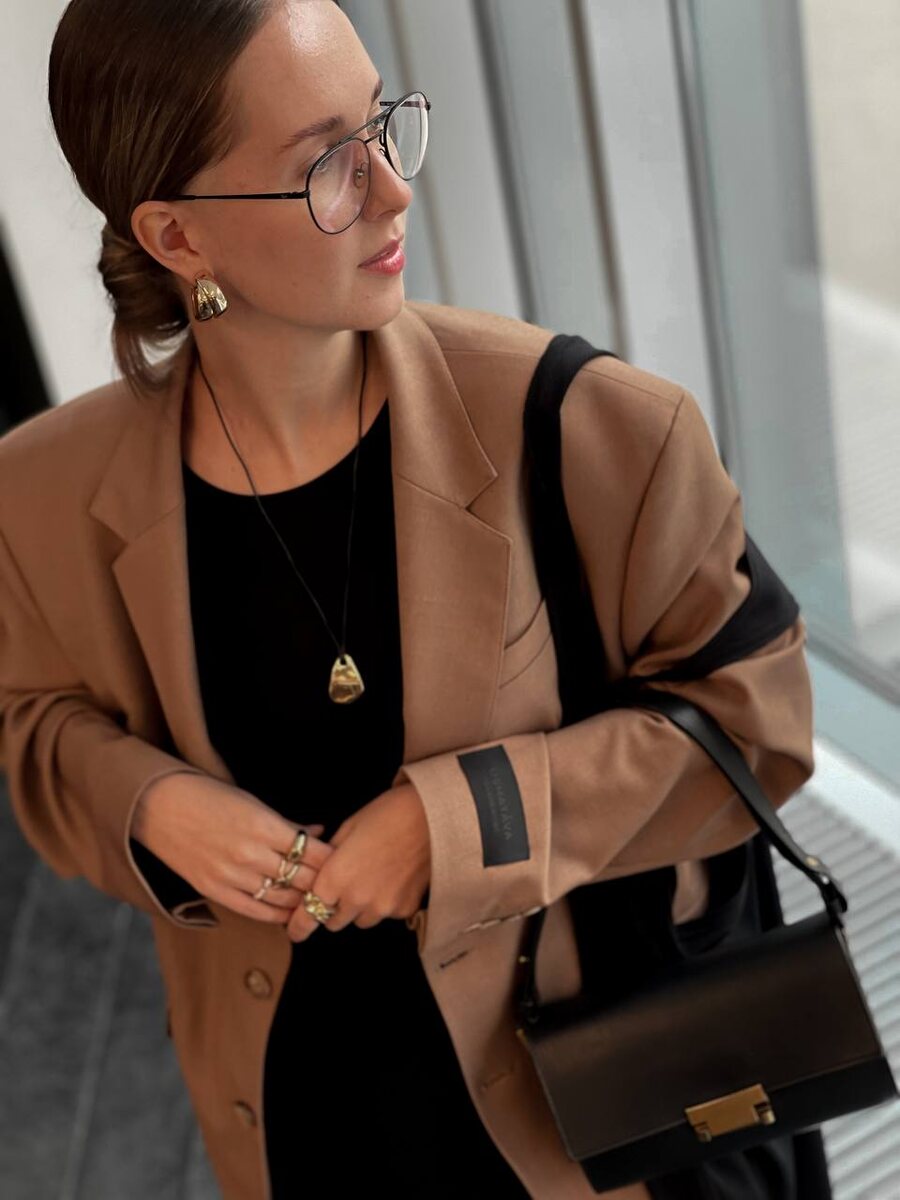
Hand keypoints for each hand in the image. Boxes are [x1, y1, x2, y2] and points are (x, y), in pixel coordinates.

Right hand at [132, 772, 334, 924]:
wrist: (159, 807)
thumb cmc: (209, 797)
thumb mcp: (252, 802)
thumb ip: (286, 823)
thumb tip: (318, 833)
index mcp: (264, 825)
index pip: (312, 852)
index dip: (332, 860)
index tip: (345, 863)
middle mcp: (250, 853)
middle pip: (302, 878)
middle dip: (323, 884)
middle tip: (338, 888)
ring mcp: (231, 875)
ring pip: (282, 898)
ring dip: (303, 901)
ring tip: (318, 902)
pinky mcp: (214, 890)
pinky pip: (255, 911)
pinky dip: (277, 915)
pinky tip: (290, 915)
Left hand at [286, 782, 429, 942]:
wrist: (433, 817)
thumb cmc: (387, 814)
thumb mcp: (348, 827)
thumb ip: (329, 855)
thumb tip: (321, 868)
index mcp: (335, 878)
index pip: (307, 917)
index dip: (298, 925)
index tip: (294, 929)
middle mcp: (356, 900)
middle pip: (333, 922)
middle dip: (333, 908)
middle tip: (343, 885)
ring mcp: (383, 908)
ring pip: (361, 920)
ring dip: (360, 907)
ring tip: (373, 877)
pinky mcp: (405, 909)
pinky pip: (387, 914)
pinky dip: (386, 902)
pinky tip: (395, 876)